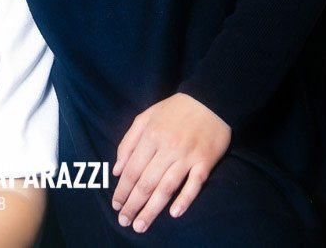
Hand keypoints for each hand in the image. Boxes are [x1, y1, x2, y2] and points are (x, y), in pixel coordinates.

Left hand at [110, 93, 230, 232]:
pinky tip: (174, 214)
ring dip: (152, 210)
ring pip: (166, 188)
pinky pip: (194, 184)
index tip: (116, 205)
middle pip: (146, 182)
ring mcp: (187, 156)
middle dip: (133, 205)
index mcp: (150, 136)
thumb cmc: (174, 110)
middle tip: (124, 222)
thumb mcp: (144, 118)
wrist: (210, 100)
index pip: (132, 170)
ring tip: (141, 225)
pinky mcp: (205, 162)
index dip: (122, 190)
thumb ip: (128, 143)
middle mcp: (167, 148)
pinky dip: (184, 200)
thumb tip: (116, 171)